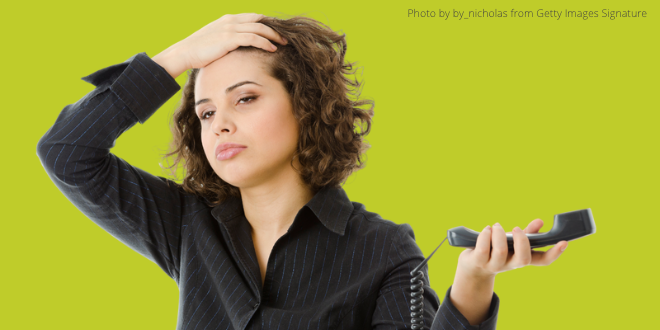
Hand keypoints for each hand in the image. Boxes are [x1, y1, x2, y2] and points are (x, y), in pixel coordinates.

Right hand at [156, 13, 287, 74]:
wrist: (184, 53)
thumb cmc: (199, 51)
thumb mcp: (217, 41)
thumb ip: (229, 40)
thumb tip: (240, 49)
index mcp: (229, 19)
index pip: (254, 17)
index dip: (268, 23)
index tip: (278, 32)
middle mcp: (231, 21)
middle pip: (259, 20)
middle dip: (274, 28)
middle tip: (286, 37)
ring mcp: (230, 28)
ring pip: (258, 28)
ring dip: (273, 35)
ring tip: (283, 43)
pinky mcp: (229, 39)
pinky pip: (252, 38)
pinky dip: (264, 42)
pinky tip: (272, 48)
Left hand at [457, 219, 568, 279]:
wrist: (474, 267)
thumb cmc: (497, 250)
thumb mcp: (513, 242)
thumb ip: (526, 233)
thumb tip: (540, 222)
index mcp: (522, 259)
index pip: (543, 261)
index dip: (554, 253)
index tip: (563, 242)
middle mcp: (511, 264)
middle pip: (524, 258)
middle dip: (521, 240)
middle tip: (516, 228)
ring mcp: (495, 265)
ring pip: (501, 250)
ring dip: (499, 234)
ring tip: (496, 226)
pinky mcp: (479, 261)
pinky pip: (484, 248)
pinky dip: (485, 235)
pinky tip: (486, 230)